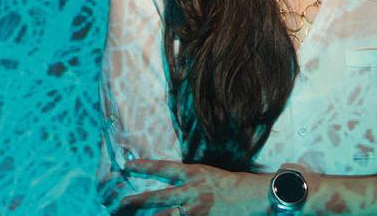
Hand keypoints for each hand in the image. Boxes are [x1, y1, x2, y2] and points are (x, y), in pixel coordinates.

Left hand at [116, 160, 266, 214]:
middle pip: (157, 198)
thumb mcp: (209, 175)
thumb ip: (189, 181)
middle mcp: (192, 192)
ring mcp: (196, 210)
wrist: (257, 197)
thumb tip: (172, 187)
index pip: (163, 168)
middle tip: (119, 205)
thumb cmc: (233, 186)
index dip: (144, 167)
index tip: (127, 165)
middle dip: (136, 202)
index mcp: (194, 174)